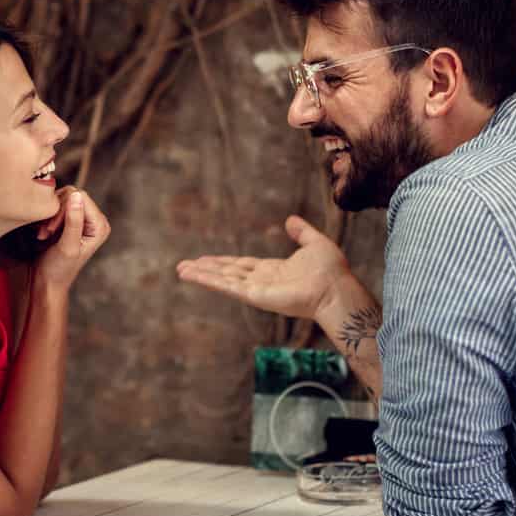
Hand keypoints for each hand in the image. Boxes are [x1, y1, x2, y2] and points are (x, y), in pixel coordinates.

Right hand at [33, 187, 109, 291]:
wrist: (48, 281)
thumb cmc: (59, 269)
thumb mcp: (68, 246)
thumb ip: (73, 221)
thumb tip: (76, 195)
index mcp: (100, 225)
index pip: (81, 197)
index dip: (63, 208)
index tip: (52, 229)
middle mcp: (95, 220)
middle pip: (72, 195)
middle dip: (56, 212)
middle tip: (47, 232)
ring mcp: (83, 219)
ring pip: (63, 199)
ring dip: (50, 215)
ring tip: (45, 233)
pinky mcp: (71, 220)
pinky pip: (58, 206)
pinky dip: (48, 217)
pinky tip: (44, 232)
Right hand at [176, 215, 350, 320]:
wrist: (335, 287)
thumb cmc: (330, 270)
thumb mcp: (315, 243)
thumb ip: (302, 232)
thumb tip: (291, 220)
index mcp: (274, 270)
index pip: (242, 265)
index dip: (223, 262)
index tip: (207, 259)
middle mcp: (261, 281)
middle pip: (227, 273)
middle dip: (206, 269)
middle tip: (184, 266)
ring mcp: (256, 289)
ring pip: (222, 279)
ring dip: (201, 274)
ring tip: (181, 270)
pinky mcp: (254, 295)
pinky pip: (226, 285)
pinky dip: (207, 280)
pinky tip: (193, 275)